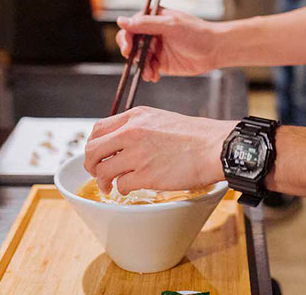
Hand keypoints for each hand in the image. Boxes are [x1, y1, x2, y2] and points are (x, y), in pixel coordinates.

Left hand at [84, 106, 234, 192]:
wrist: (214, 146)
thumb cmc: (194, 135)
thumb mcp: (160, 119)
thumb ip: (137, 127)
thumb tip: (119, 142)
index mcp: (135, 117)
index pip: (98, 129)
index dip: (94, 145)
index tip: (98, 154)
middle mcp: (131, 133)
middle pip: (92, 150)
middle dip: (90, 164)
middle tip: (97, 172)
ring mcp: (137, 154)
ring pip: (102, 170)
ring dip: (103, 181)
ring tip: (110, 186)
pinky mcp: (145, 175)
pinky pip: (121, 186)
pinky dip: (122, 190)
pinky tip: (130, 189)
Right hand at [116, 8, 221, 80]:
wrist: (214, 50)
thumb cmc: (196, 32)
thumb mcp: (170, 25)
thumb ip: (145, 24)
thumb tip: (121, 21)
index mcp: (153, 18)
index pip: (131, 26)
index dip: (126, 38)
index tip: (128, 48)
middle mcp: (152, 32)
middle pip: (131, 43)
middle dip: (132, 54)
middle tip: (139, 61)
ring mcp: (156, 48)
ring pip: (138, 58)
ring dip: (141, 66)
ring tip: (151, 72)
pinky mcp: (161, 62)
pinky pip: (147, 68)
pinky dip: (148, 73)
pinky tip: (155, 76)